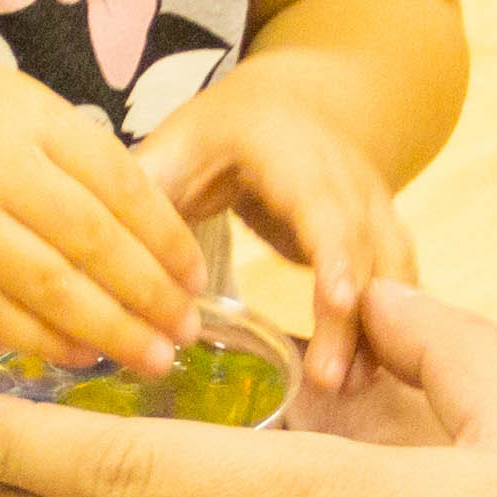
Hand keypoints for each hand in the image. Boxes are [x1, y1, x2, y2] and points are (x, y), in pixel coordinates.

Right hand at [0, 38, 200, 378]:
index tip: (198, 279)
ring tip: (151, 359)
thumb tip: (135, 212)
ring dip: (108, 330)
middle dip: (150, 296)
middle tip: (189, 334)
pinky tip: (76, 355)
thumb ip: (67, 149)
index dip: (167, 239)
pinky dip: (39, 338)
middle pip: (95, 244)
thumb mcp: (9, 97)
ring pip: (49, 287)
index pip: (122, 185)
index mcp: (33, 120)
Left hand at [137, 65, 413, 391]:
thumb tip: (96, 244)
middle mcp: (350, 177)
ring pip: (394, 271)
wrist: (299, 104)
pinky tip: (365, 380)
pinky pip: (400, 286)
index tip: (334, 303)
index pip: (325, 206)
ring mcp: (377, 206)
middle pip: (366, 248)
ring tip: (349, 392)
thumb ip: (145, 188)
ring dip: (379, 330)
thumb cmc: (226, 131)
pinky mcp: (385, 236)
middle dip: (354, 315)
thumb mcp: (180, 143)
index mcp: (295, 152)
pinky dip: (389, 330)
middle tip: (331, 381)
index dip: (335, 254)